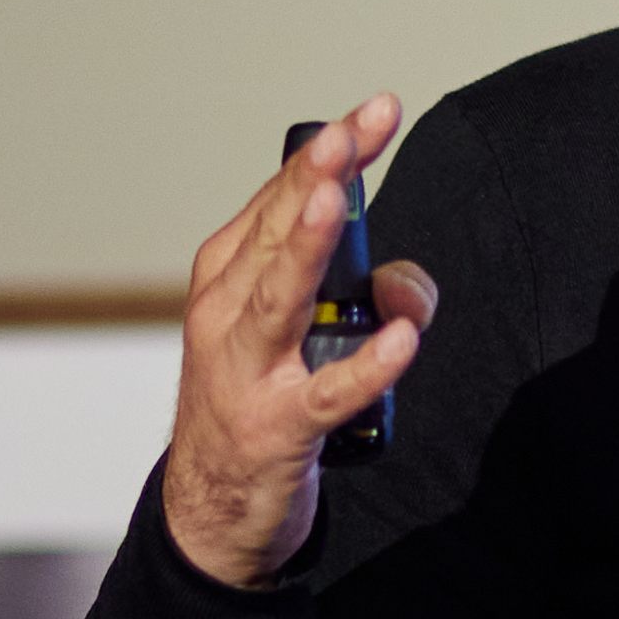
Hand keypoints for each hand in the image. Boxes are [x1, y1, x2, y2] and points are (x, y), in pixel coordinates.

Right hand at [158, 101, 431, 592]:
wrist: (211, 507)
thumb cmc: (258, 396)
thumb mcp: (298, 331)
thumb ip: (362, 292)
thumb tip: (407, 288)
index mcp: (226, 277)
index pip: (278, 199)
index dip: (326, 155)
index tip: (374, 111)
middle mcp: (225, 314)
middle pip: (273, 234)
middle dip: (315, 177)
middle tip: (350, 130)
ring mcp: (246, 372)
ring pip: (279, 298)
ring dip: (308, 247)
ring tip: (341, 201)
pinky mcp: (277, 428)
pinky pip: (327, 393)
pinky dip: (366, 367)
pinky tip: (401, 342)